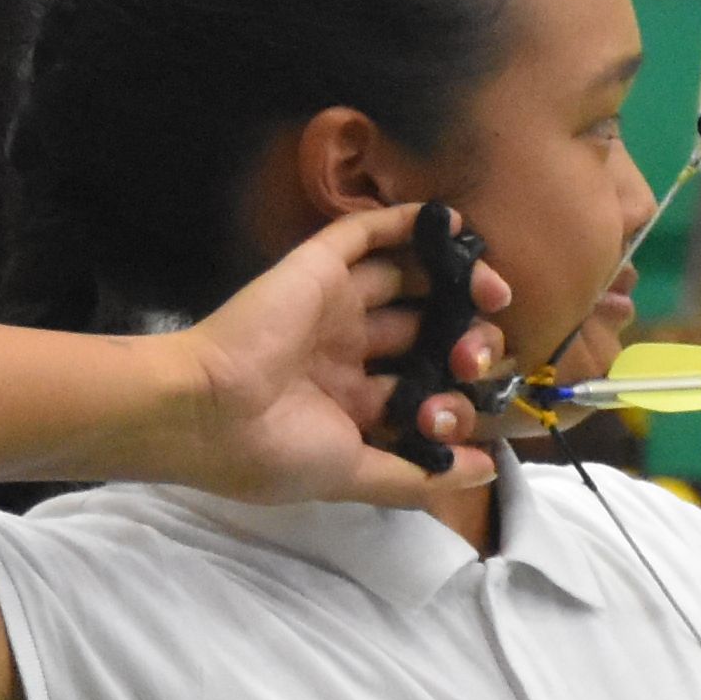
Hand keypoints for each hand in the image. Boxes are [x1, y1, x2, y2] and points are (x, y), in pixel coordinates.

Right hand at [169, 198, 501, 505]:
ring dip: (452, 280)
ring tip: (494, 288)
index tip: (477, 408)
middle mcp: (344, 350)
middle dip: (461, 339)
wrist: (206, 412)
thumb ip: (417, 474)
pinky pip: (366, 235)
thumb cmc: (273, 452)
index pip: (416, 388)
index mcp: (347, 402)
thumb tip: (487, 472)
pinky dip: (408, 224)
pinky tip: (452, 224)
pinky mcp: (317, 267)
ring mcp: (332, 306)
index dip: (453, 394)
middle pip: (419, 332)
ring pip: (405, 281)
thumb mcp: (351, 475)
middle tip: (483, 351)